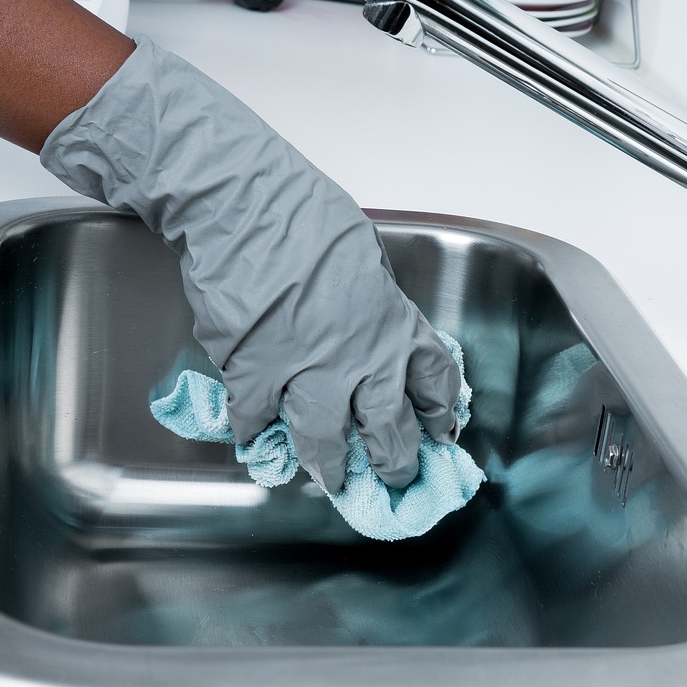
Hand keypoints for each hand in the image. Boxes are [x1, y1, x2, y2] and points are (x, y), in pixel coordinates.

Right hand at [41, 39, 461, 491]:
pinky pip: (257, 421)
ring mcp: (308, 373)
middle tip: (393, 478)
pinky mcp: (255, 376)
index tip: (440, 431)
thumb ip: (371, 304)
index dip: (438, 413)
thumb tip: (364, 325)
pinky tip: (255, 440)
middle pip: (389, 431)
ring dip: (328, 465)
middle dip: (394, 463)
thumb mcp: (364, 260)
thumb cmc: (304, 218)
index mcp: (393, 325)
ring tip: (329, 476)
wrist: (246, 208)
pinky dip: (255, 433)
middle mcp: (360, 360)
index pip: (432, 382)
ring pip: (325, 442)